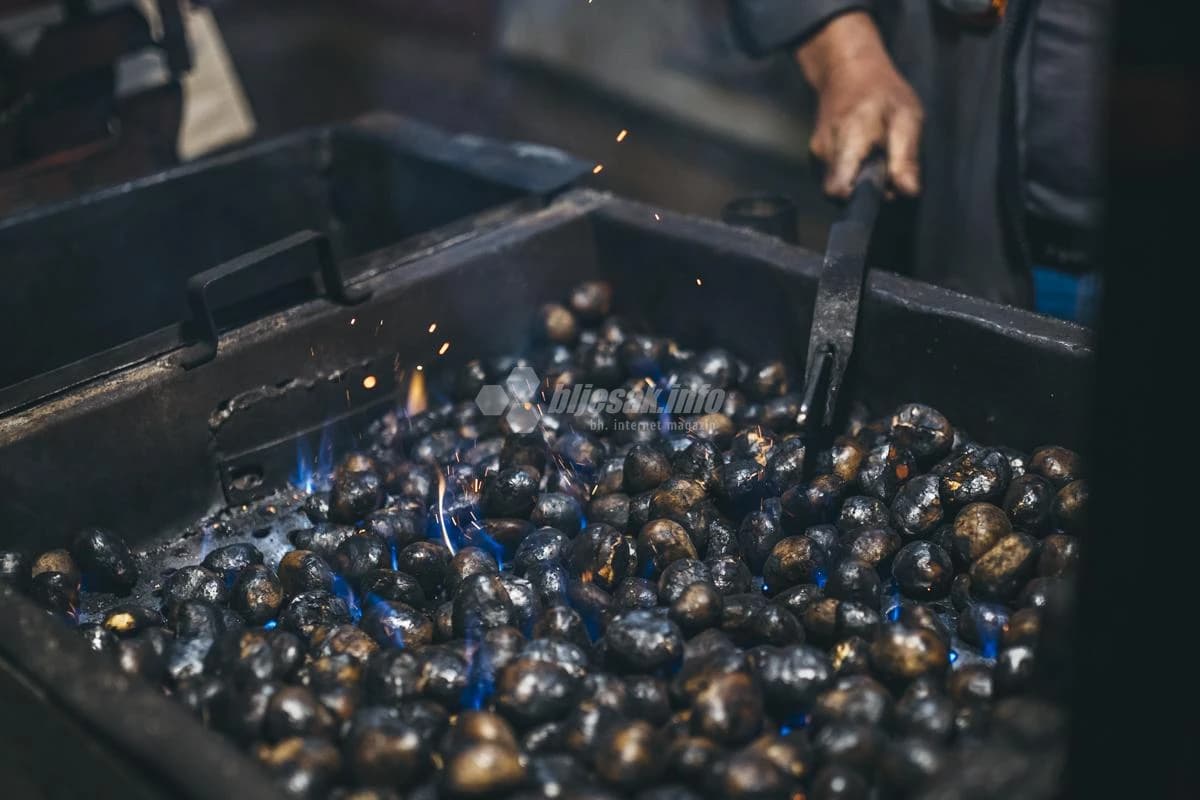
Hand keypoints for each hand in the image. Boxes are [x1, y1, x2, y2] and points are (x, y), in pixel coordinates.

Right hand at [796, 12, 922, 197]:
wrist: (846, 67)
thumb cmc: (881, 89)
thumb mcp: (906, 117)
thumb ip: (905, 157)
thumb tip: (908, 191)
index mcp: (847, 142)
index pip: (838, 190)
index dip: (860, 197)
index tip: (881, 184)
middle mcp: (825, 151)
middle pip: (840, 191)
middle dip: (865, 188)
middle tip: (886, 164)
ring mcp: (818, 153)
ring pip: (839, 182)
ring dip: (860, 177)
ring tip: (877, 152)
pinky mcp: (818, 153)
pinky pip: (837, 173)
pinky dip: (853, 168)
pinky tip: (865, 150)